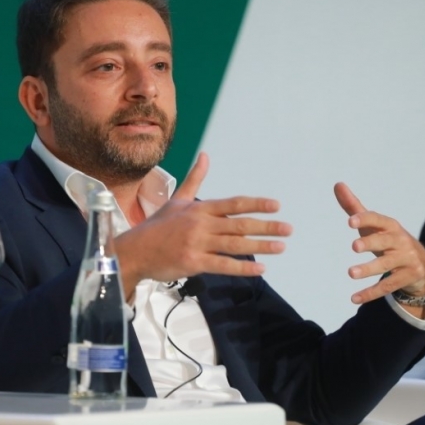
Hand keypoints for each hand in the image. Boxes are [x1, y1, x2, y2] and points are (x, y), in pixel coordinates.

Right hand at [115, 152, 290, 290]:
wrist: (136, 250)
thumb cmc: (159, 226)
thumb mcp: (177, 199)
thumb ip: (195, 179)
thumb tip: (205, 155)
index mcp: (200, 208)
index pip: (233, 204)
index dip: (256, 204)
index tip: (276, 206)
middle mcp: (201, 224)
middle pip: (239, 224)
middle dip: (266, 226)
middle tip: (288, 229)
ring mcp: (197, 243)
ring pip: (235, 245)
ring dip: (260, 246)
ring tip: (281, 247)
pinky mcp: (194, 262)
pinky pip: (223, 265)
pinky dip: (243, 268)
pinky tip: (260, 269)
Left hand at [334, 182, 424, 306]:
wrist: (421, 266)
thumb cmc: (389, 241)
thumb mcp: (374, 226)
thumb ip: (355, 208)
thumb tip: (337, 184)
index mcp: (390, 226)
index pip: (378, 220)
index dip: (365, 219)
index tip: (350, 221)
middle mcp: (400, 241)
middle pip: (385, 242)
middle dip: (371, 243)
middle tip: (354, 246)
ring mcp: (406, 260)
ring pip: (387, 266)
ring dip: (369, 270)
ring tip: (350, 273)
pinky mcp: (408, 278)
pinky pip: (388, 286)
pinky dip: (371, 293)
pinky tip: (354, 298)